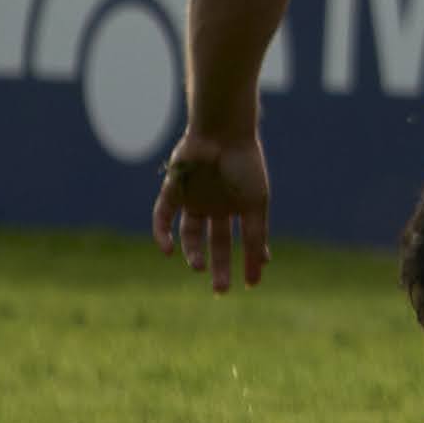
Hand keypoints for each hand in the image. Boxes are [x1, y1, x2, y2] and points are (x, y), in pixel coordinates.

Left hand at [153, 128, 272, 293]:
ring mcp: (193, 198)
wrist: (222, 133)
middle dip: (218, 266)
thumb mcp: (256, 205)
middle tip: (221, 289)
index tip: (250, 284)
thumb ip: (256, 236)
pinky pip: (162, 216)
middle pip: (215, 242)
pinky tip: (168, 250)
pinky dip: (162, 234)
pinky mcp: (172, 191)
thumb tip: (261, 269)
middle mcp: (216, 204)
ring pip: (189, 234)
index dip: (246, 260)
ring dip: (191, 253)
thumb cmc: (245, 166)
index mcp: (239, 205)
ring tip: (197, 268)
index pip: (241, 239)